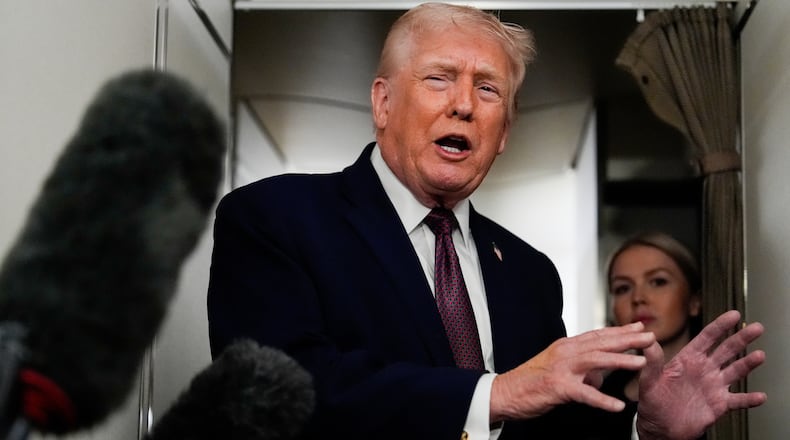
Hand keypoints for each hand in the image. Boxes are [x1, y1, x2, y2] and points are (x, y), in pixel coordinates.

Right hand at [490, 322, 654, 421]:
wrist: (504, 392)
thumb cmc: (529, 382)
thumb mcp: (558, 369)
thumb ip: (580, 371)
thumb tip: (598, 379)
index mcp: (565, 347)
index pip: (597, 335)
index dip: (619, 331)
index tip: (639, 327)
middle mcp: (565, 353)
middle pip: (601, 343)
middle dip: (627, 339)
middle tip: (649, 336)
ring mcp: (561, 369)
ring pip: (596, 361)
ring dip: (620, 361)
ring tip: (641, 362)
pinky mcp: (558, 387)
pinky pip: (584, 394)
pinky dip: (602, 400)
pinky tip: (617, 405)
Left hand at [636, 310, 766, 439]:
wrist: (660, 428)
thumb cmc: (652, 402)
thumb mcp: (649, 380)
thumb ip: (652, 361)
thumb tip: (648, 339)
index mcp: (688, 359)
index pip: (707, 338)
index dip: (720, 326)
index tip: (733, 314)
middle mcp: (704, 369)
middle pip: (727, 350)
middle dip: (742, 338)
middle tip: (756, 327)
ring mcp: (714, 386)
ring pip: (736, 371)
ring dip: (748, 363)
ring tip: (759, 356)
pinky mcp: (719, 404)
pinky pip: (738, 400)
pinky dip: (749, 399)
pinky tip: (760, 396)